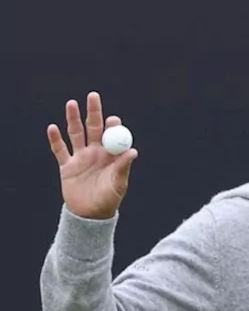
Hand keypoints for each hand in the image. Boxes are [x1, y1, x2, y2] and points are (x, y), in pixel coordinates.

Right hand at [47, 92, 137, 219]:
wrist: (91, 215)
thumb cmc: (109, 200)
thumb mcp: (118, 184)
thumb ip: (123, 167)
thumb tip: (133, 151)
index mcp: (111, 156)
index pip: (112, 136)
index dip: (112, 126)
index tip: (113, 119)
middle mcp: (96, 153)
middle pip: (93, 128)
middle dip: (93, 112)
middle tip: (93, 96)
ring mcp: (80, 158)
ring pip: (75, 134)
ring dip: (73, 119)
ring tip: (72, 103)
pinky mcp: (67, 166)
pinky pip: (60, 150)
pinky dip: (55, 140)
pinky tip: (53, 128)